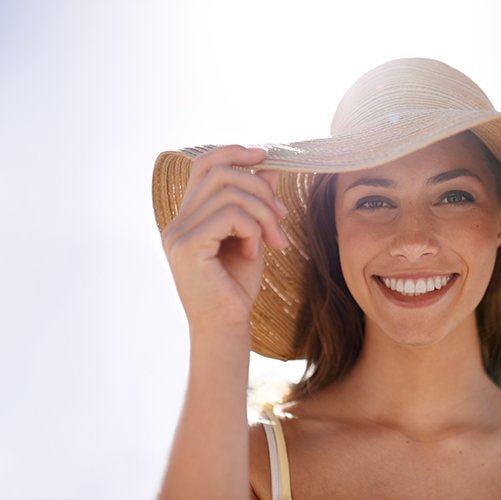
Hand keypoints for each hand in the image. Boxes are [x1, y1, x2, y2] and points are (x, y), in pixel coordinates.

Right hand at [160, 145, 288, 337]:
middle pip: (220, 173)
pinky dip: (253, 230)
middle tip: (283, 217)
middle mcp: (178, 221)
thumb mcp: (253, 237)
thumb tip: (270, 165)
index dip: (233, 151)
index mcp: (189, 216)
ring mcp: (178, 233)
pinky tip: (256, 252)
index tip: (265, 154)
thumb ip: (257, 203)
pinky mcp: (188, 246)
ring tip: (274, 241)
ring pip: (230, 193)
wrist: (226, 328)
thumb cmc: (236, 288)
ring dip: (263, 214)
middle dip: (261, 188)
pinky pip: (230, 215)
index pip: (204, 164)